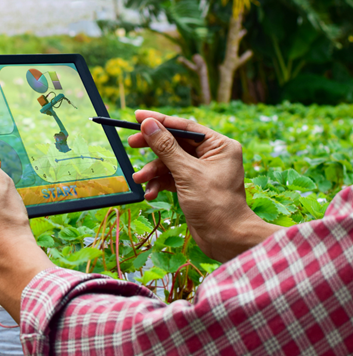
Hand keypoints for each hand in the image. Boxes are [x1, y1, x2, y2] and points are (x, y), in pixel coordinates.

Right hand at [129, 110, 282, 262]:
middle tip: (131, 143)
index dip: (160, 121)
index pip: (185, 127)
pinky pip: (171, 178)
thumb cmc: (214, 205)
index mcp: (219, 146)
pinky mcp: (193, 186)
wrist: (226, 238)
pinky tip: (150, 193)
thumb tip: (149, 125)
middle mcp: (212, 155)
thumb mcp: (187, 173)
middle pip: (175, 143)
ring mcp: (202, 171)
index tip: (137, 117)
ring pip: (170, 162)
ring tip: (139, 179)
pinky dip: (159, 184)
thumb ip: (166, 148)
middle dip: (152, 148)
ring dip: (153, 171)